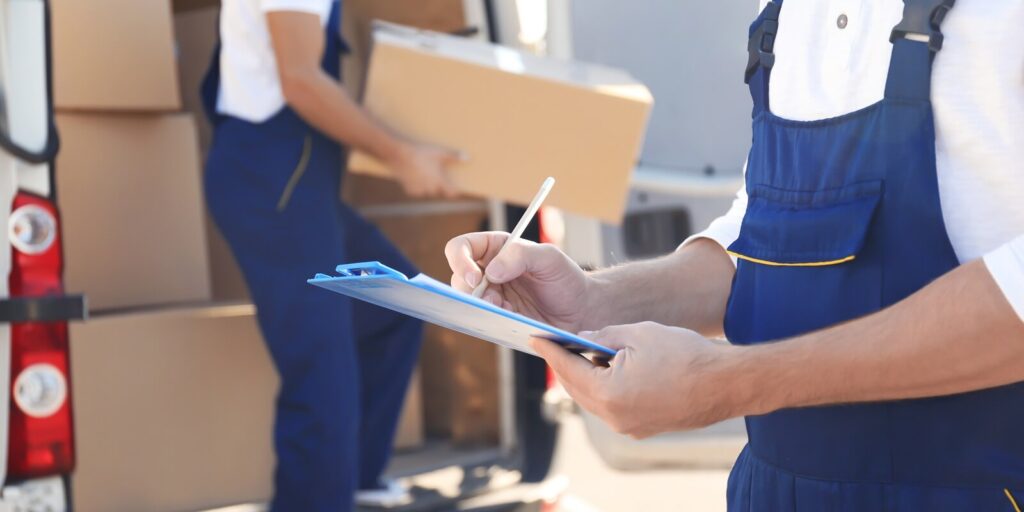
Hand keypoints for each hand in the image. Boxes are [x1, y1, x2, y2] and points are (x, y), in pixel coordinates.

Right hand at [386, 142, 462, 197]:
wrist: (399, 154)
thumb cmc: (421, 152)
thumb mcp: (439, 152)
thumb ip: (454, 156)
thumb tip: (468, 158)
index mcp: (439, 181)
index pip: (451, 193)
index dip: (455, 191)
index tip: (457, 188)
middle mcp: (429, 188)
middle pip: (439, 192)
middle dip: (440, 186)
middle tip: (438, 175)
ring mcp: (419, 190)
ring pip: (427, 192)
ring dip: (428, 187)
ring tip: (426, 175)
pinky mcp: (409, 189)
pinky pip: (417, 191)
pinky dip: (418, 186)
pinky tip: (416, 177)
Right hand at [445, 232, 591, 331]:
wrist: (581, 310)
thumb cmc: (566, 278)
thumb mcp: (549, 258)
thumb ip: (520, 256)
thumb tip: (491, 272)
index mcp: (497, 249)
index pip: (462, 247)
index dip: (460, 260)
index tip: (475, 277)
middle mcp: (489, 271)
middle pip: (458, 278)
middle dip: (470, 290)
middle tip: (492, 299)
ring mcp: (492, 296)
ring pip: (467, 301)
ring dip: (482, 307)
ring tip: (506, 309)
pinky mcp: (498, 317)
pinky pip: (482, 320)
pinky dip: (492, 320)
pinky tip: (512, 318)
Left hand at [530, 322, 747, 437]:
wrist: (726, 383)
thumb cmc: (685, 354)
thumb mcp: (638, 334)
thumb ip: (602, 337)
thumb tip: (580, 339)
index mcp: (609, 393)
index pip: (568, 369)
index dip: (550, 351)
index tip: (535, 338)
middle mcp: (614, 417)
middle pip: (577, 388)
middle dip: (564, 365)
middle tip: (553, 345)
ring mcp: (629, 427)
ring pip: (594, 400)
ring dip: (584, 378)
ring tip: (578, 355)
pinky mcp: (643, 428)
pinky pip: (612, 407)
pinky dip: (604, 389)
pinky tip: (606, 371)